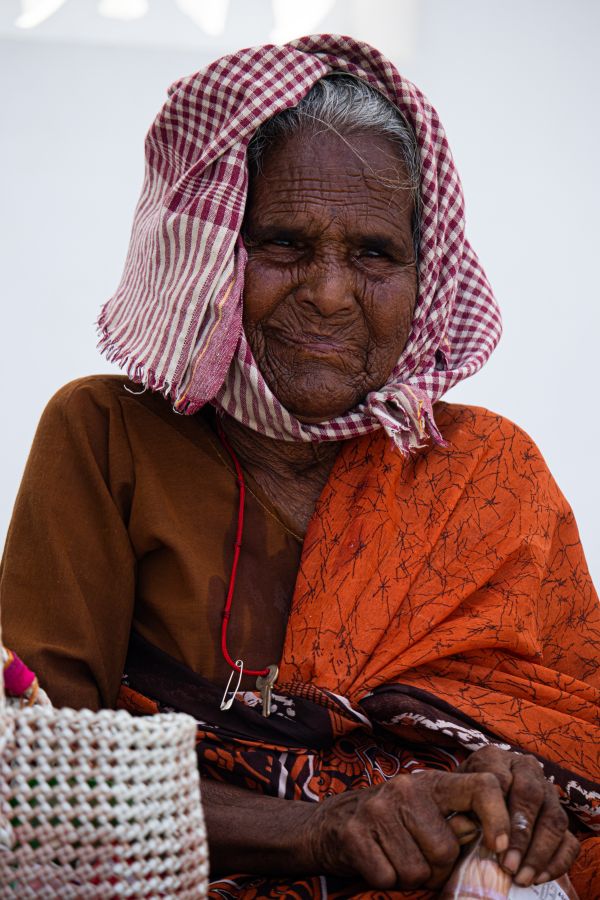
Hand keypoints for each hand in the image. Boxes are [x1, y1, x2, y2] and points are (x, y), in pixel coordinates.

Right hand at [304, 769, 510, 889]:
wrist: (329, 824)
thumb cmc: (391, 822)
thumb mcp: (425, 811)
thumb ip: (457, 821)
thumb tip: (496, 838)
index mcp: (432, 782)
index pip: (481, 786)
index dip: (499, 818)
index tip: (500, 847)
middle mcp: (406, 788)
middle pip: (445, 850)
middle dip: (435, 867)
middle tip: (417, 856)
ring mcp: (378, 810)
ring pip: (417, 871)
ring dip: (409, 877)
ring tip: (395, 857)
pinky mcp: (355, 834)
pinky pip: (388, 878)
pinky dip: (385, 880)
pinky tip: (377, 862)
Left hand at [459, 745, 579, 885]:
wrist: (469, 802)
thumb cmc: (458, 801)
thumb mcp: (453, 798)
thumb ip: (461, 808)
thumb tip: (473, 832)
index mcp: (493, 757)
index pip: (500, 780)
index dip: (498, 813)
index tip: (493, 844)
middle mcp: (524, 767)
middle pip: (531, 796)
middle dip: (521, 835)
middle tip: (509, 865)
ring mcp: (546, 789)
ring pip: (554, 817)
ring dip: (540, 852)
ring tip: (522, 877)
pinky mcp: (560, 814)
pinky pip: (569, 839)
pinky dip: (558, 861)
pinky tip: (539, 877)